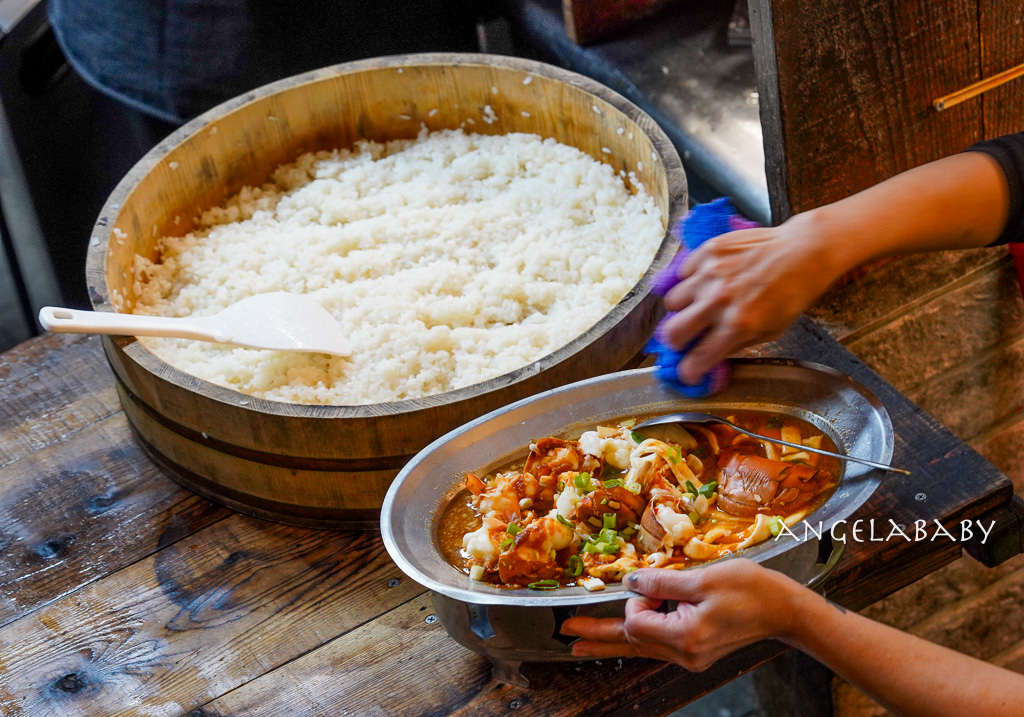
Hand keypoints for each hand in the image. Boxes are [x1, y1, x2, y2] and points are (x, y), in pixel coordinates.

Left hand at [560, 559, 801, 671]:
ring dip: (611, 640)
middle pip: (630, 643)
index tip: (652, 584)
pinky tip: (621, 640)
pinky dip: (637, 639)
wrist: (784, 610)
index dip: (634, 601)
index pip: (635, 623)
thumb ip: (662, 583)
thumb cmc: (750, 589)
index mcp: (685, 637)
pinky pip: (656, 646)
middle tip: (566, 634)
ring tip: (581, 642)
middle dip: (597, 635)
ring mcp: (689, 656)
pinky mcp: (695, 650)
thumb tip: (630, 583)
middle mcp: (684, 653)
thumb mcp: (703, 579)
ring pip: (640, 647)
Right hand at [659, 217, 849, 383]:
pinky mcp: (708, 252)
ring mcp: (710, 274)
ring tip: (698, 304)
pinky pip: (683, 273)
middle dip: (676, 341)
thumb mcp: (772, 330)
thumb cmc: (793, 291)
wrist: (804, 250)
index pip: (699, 358)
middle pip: (673, 332)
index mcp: (738, 324)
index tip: (688, 372)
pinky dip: (690, 281)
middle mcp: (720, 300)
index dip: (689, 370)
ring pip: (672, 302)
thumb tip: (711, 356)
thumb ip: (737, 344)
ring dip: (683, 308)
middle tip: (684, 339)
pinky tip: (706, 281)